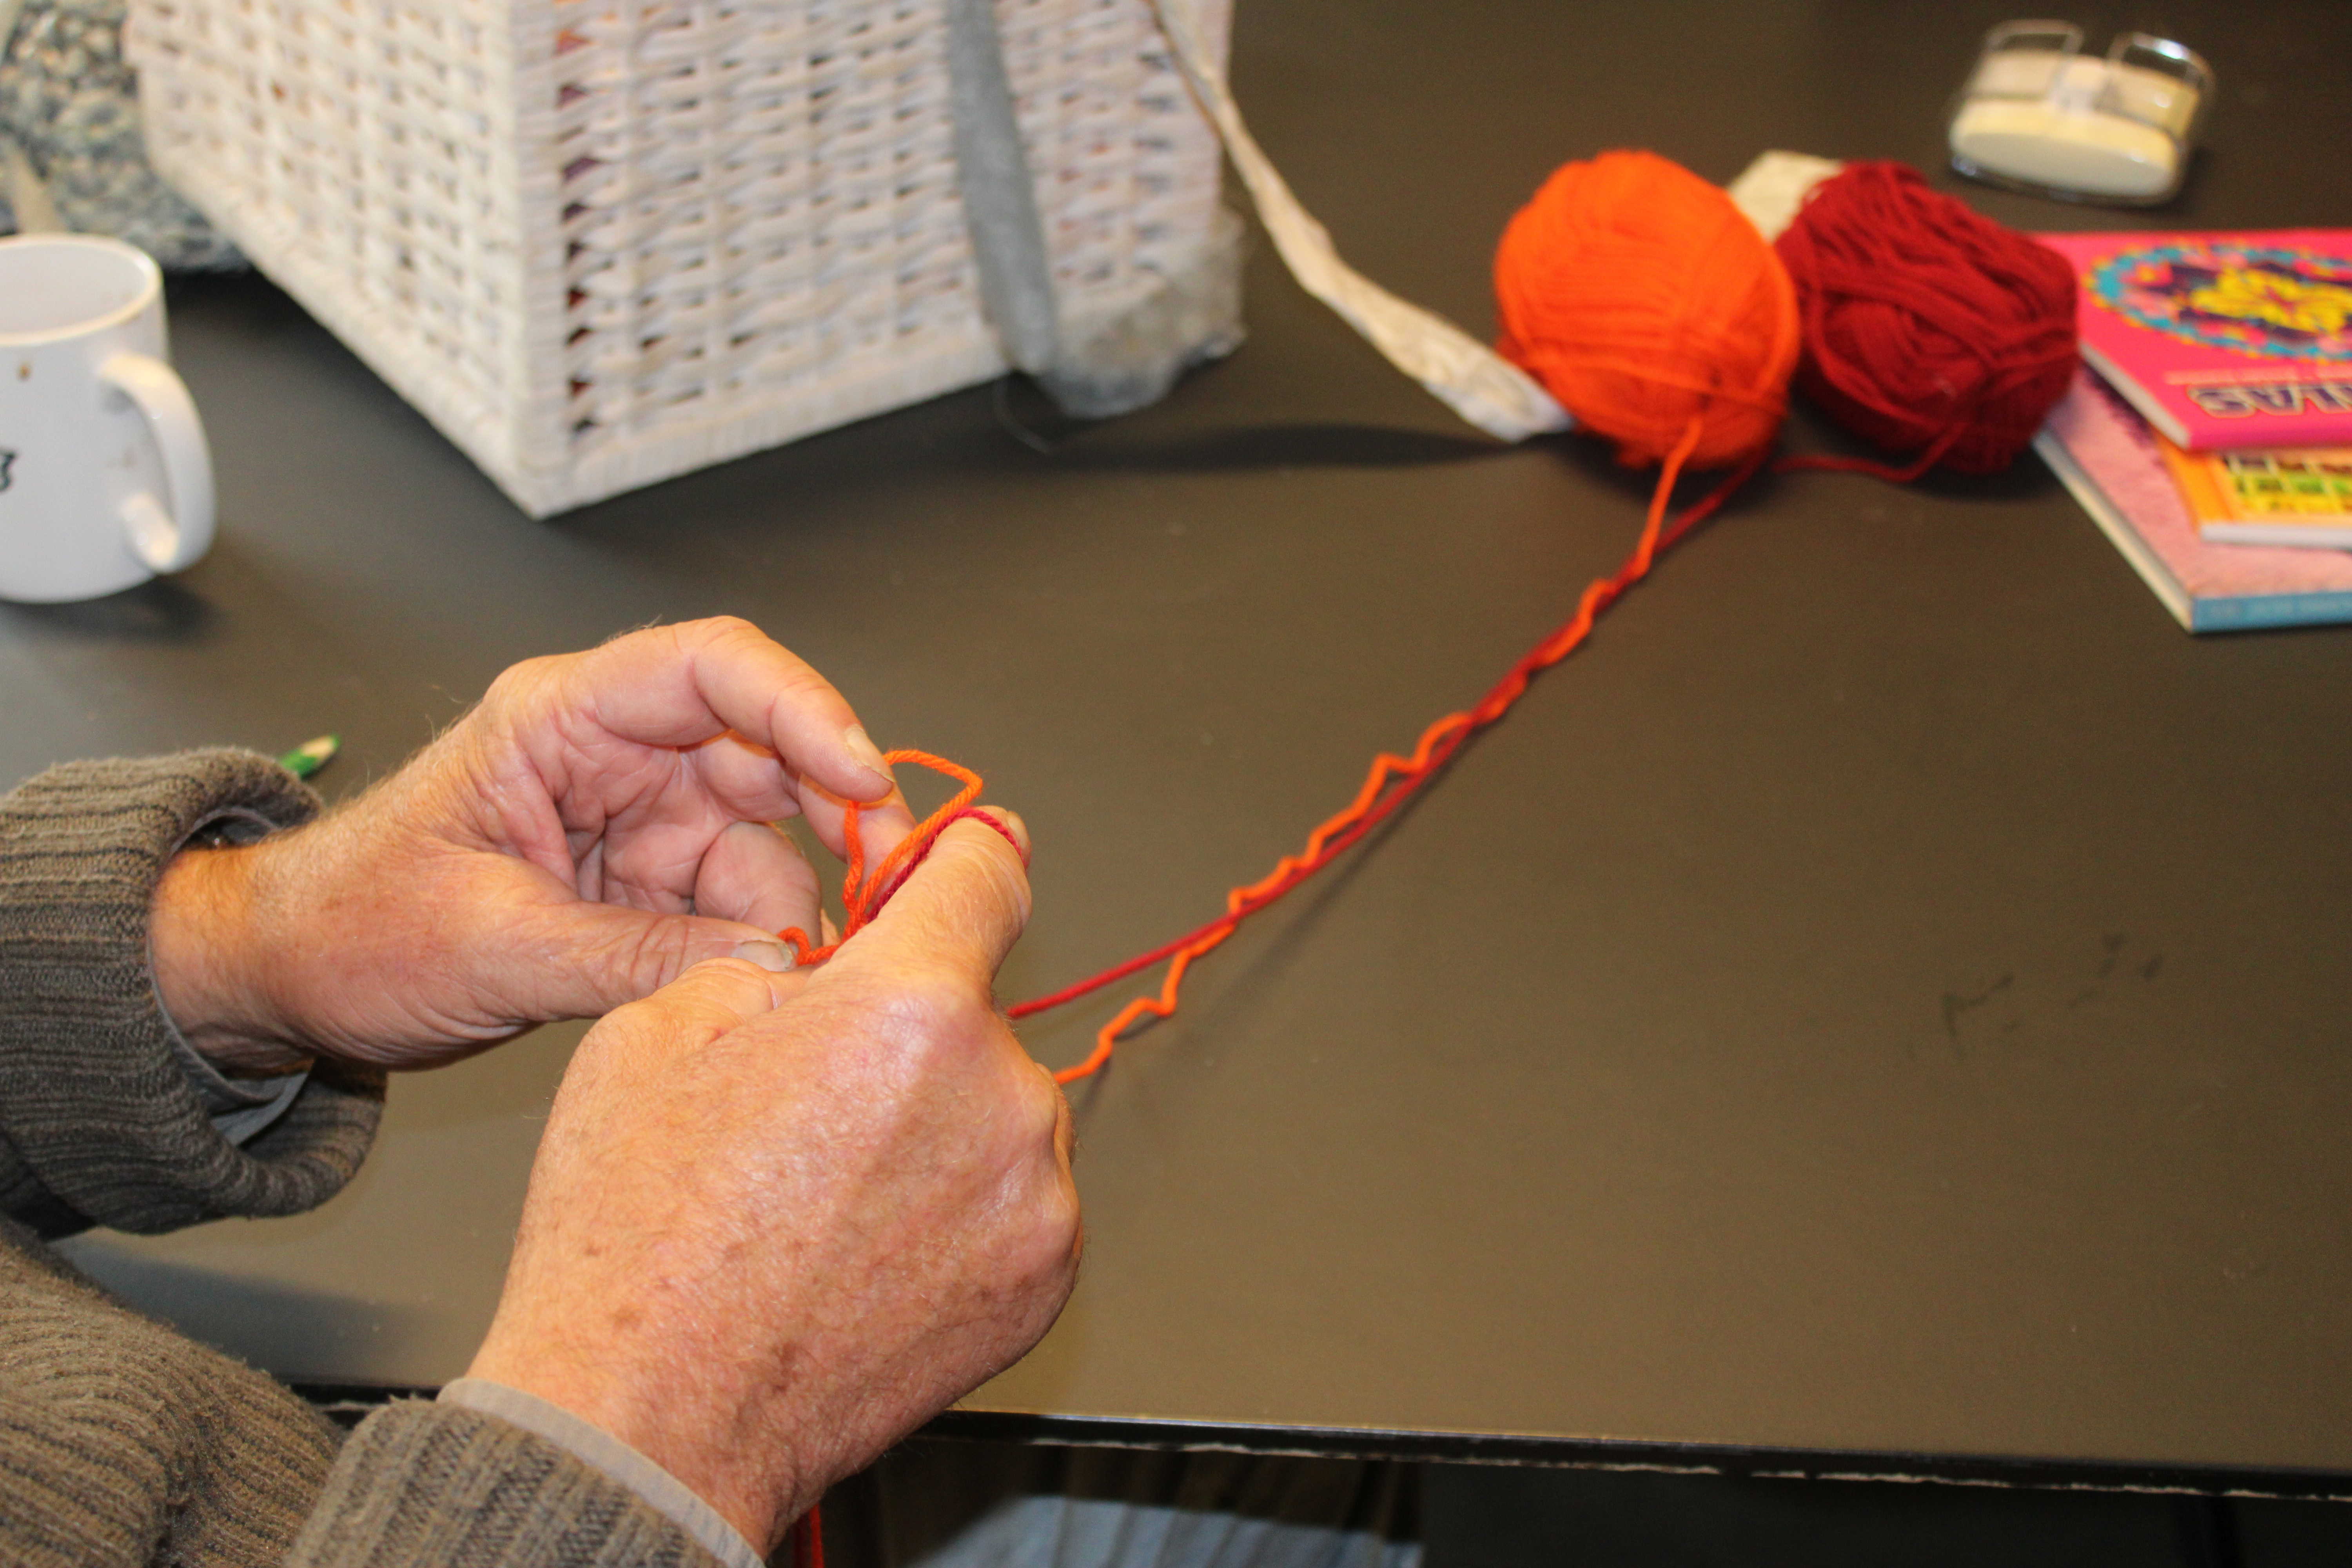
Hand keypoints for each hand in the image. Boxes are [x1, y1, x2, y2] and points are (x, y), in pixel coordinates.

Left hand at [150, 618, 915, 1070]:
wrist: (289, 977)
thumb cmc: (350, 926)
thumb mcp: (489, 946)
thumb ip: (631, 959)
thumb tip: (768, 967)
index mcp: (562, 720)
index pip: (712, 668)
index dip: (803, 710)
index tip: (862, 779)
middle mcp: (617, 757)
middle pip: (767, 755)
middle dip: (837, 815)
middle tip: (891, 891)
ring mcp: (639, 823)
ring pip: (766, 845)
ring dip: (793, 910)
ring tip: (797, 979)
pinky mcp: (647, 889)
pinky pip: (736, 909)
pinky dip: (760, 950)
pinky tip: (765, 991)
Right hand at [465, 810, 1075, 1552]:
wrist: (649, 1422)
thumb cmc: (639, 1242)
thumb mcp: (663, 1031)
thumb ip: (780, 967)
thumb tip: (833, 964)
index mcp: (908, 1010)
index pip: (984, 875)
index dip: (966, 853)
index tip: (969, 848)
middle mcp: (997, 1095)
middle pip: (974, 1013)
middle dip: (909, 1034)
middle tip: (814, 1105)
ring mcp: (1034, 1196)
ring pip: (997, 1108)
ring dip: (939, 1124)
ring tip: (828, 1197)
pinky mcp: (1043, 1277)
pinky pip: (1016, 1197)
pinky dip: (960, 1205)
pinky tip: (869, 1247)